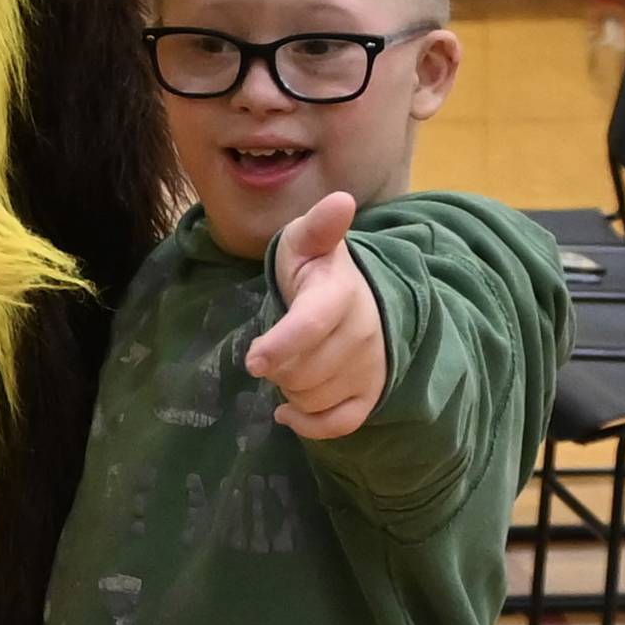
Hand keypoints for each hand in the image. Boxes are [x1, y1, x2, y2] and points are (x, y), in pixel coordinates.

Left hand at [245, 190, 386, 439]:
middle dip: (276, 366)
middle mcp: (361, 333)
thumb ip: (318, 227)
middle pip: (302, 370)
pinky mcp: (370, 394)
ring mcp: (369, 367)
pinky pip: (337, 424)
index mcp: (341, 294)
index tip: (254, 361)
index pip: (312, 325)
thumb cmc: (316, 271)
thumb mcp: (308, 243)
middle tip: (273, 348)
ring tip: (289, 364)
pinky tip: (289, 412)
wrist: (360, 299)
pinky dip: (309, 424)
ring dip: (289, 388)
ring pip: (312, 397)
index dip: (281, 346)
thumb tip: (340, 200)